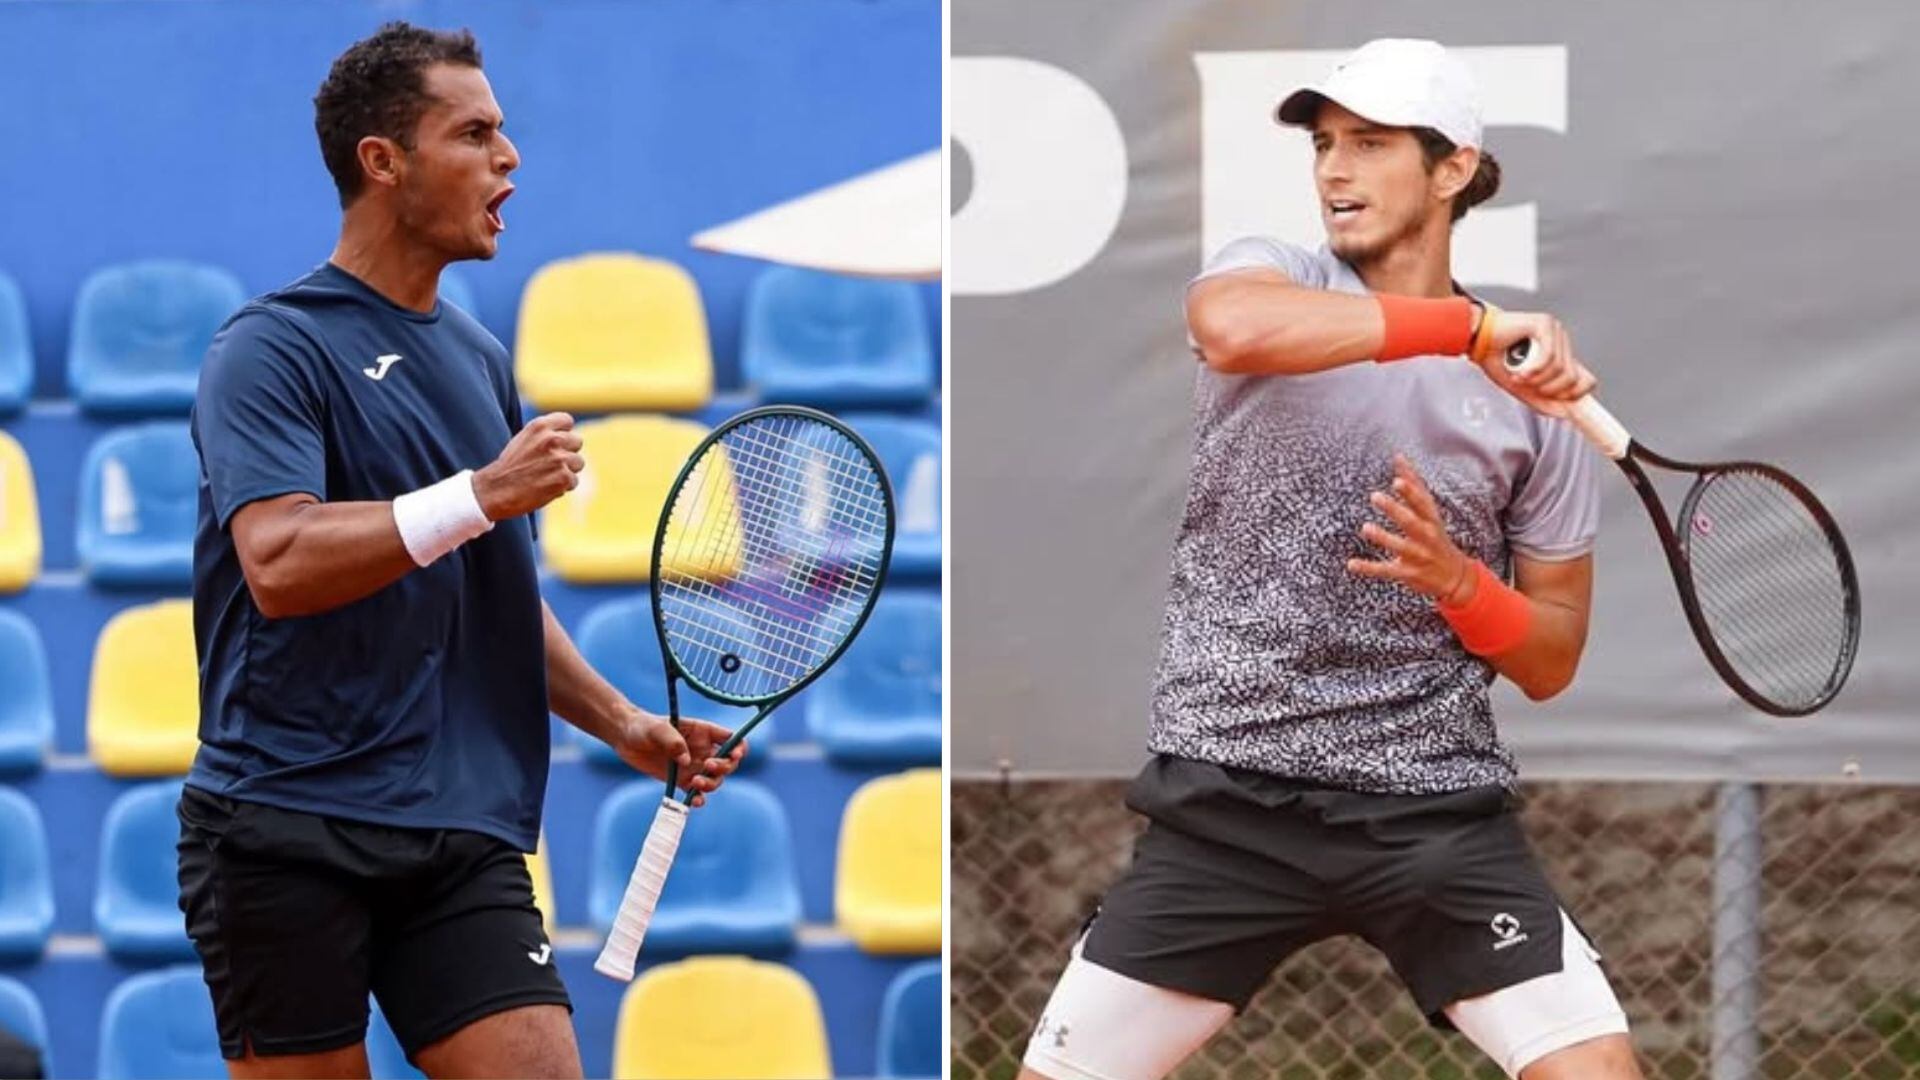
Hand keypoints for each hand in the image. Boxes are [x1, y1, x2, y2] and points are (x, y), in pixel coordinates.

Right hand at [472, 413, 584, 520]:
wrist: (496, 490)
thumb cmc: (510, 466)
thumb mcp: (524, 439)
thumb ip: (545, 434)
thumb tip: (568, 435)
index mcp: (539, 426)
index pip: (567, 421)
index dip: (563, 433)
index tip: (556, 443)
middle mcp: (551, 439)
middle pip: (577, 442)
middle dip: (567, 453)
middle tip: (549, 464)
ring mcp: (559, 458)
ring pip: (578, 463)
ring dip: (567, 471)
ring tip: (546, 476)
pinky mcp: (563, 478)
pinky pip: (573, 481)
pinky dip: (562, 487)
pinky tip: (545, 487)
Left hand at [612, 710, 746, 807]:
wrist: (625, 739)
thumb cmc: (643, 727)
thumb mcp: (657, 729)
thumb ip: (673, 742)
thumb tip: (687, 761)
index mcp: (704, 732)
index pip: (731, 740)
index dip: (739, 748)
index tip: (734, 755)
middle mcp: (703, 750)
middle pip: (728, 763)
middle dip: (723, 768)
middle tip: (707, 767)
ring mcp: (693, 767)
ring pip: (715, 780)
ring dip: (711, 785)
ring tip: (695, 783)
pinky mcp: (681, 780)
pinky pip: (696, 793)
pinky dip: (699, 798)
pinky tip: (694, 800)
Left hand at [1345, 454, 1477, 604]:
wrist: (1454, 576)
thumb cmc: (1435, 535)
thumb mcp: (1429, 511)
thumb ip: (1413, 485)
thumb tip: (1399, 456)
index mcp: (1430, 519)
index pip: (1421, 503)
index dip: (1410, 492)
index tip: (1397, 480)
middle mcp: (1426, 536)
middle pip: (1411, 522)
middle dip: (1395, 510)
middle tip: (1375, 497)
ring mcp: (1417, 555)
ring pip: (1400, 546)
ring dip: (1383, 537)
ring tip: (1366, 527)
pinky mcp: (1407, 573)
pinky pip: (1386, 570)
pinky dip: (1369, 568)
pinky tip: (1351, 564)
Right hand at [1472, 309, 1597, 417]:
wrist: (1475, 339)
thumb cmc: (1495, 358)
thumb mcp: (1521, 388)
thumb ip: (1543, 401)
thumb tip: (1565, 413)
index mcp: (1559, 356)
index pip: (1585, 379)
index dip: (1576, 395)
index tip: (1563, 405)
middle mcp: (1561, 343)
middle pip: (1573, 378)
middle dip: (1549, 389)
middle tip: (1528, 385)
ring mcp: (1555, 332)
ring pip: (1560, 369)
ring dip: (1536, 379)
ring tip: (1519, 376)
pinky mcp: (1545, 325)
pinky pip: (1549, 357)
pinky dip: (1534, 369)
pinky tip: (1521, 371)